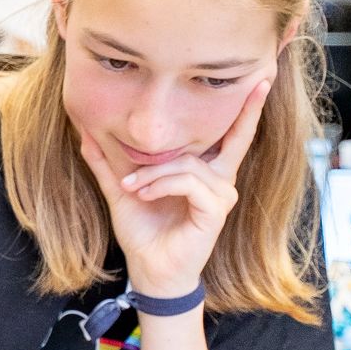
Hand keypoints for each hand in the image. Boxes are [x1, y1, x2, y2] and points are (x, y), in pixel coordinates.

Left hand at [75, 82, 267, 297]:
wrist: (148, 269)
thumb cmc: (144, 233)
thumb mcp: (122, 192)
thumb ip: (108, 164)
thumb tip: (87, 136)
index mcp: (204, 172)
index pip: (232, 136)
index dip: (248, 110)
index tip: (263, 80)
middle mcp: (220, 180)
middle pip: (235, 138)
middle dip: (247, 111)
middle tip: (257, 83)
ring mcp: (222, 195)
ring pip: (188, 163)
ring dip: (153, 173)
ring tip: (132, 188)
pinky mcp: (216, 209)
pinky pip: (188, 181)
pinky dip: (160, 184)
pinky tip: (144, 196)